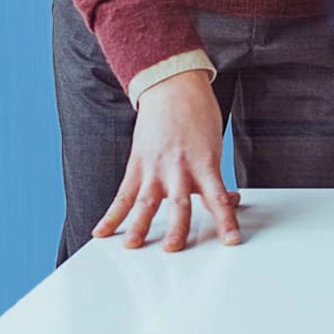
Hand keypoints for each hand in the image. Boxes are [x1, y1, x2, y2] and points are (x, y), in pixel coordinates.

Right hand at [95, 70, 240, 250]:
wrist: (173, 86)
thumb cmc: (198, 115)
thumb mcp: (214, 145)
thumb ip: (215, 176)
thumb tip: (229, 200)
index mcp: (205, 163)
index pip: (218, 198)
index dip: (226, 220)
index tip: (232, 240)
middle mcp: (180, 167)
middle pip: (180, 203)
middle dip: (177, 227)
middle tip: (174, 247)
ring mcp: (156, 167)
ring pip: (147, 201)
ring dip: (140, 225)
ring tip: (134, 244)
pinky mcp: (137, 165)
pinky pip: (123, 194)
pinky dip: (112, 215)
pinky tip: (101, 231)